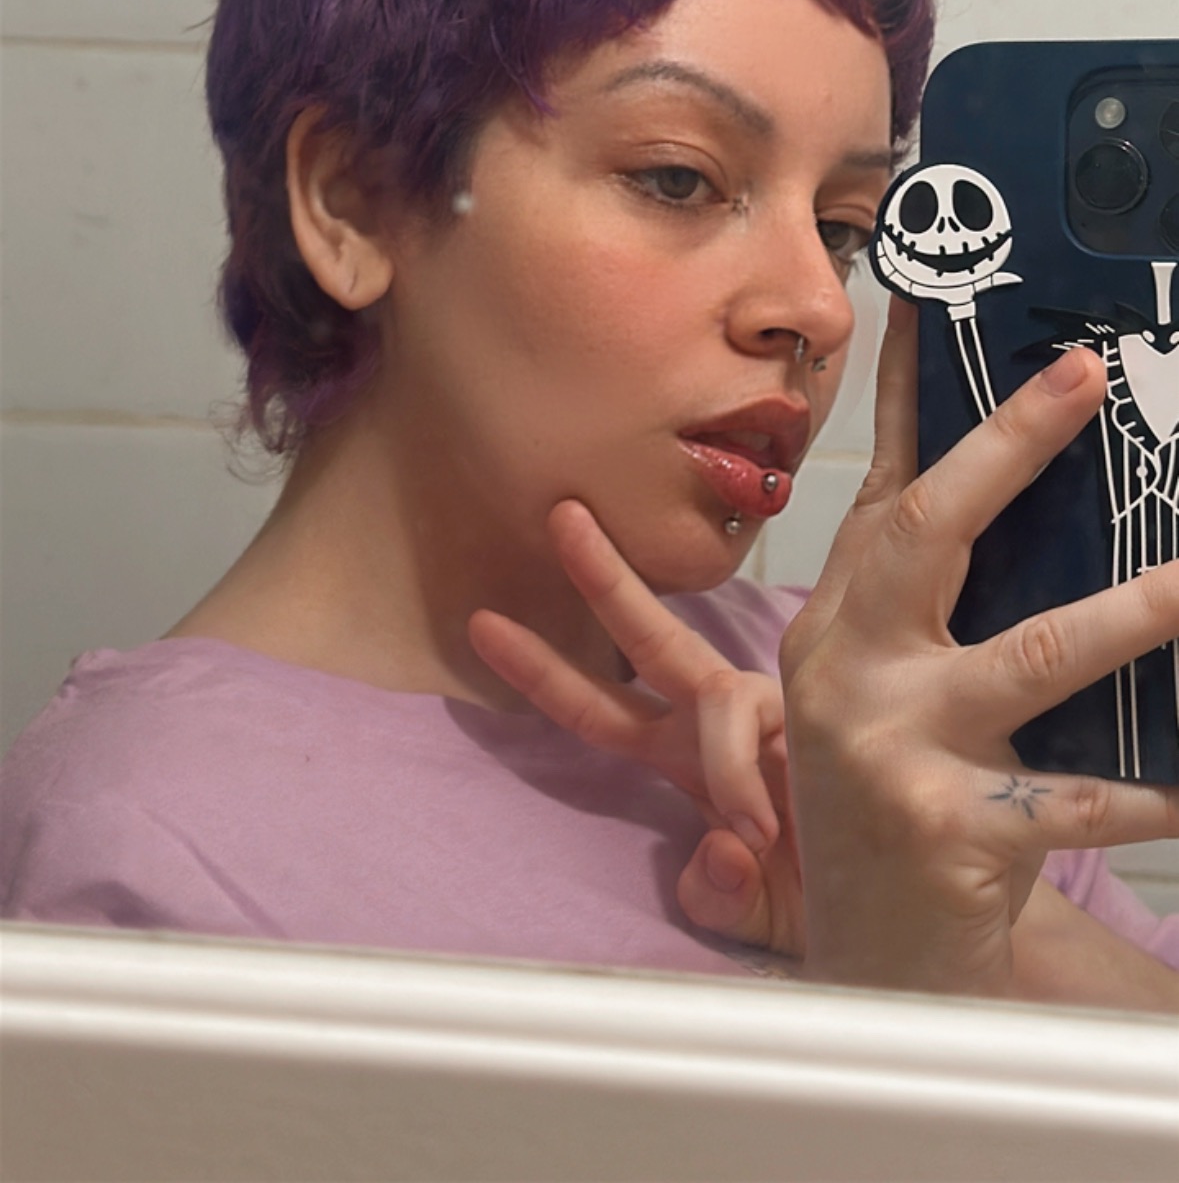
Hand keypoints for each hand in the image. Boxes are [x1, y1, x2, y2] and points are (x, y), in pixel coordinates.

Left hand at [468, 502, 806, 957]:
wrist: (920, 898)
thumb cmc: (832, 894)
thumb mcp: (756, 911)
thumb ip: (718, 895)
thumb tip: (714, 850)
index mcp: (688, 753)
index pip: (600, 707)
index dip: (541, 670)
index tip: (481, 625)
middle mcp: (722, 717)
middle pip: (647, 639)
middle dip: (603, 577)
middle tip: (560, 514)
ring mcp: (774, 711)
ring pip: (717, 692)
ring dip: (722, 757)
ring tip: (756, 828)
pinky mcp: (826, 713)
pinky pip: (769, 728)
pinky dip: (757, 777)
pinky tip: (776, 825)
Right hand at [775, 298, 1178, 997]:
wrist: (872, 958)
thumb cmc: (895, 795)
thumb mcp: (886, 684)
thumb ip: (933, 598)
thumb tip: (1047, 501)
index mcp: (837, 621)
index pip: (882, 488)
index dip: (906, 396)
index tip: (929, 306)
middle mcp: (847, 667)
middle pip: (930, 533)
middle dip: (1008, 445)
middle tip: (1082, 373)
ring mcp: (889, 745)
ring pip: (1026, 655)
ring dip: (1126, 614)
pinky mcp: (947, 826)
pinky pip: (1073, 795)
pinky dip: (1147, 790)